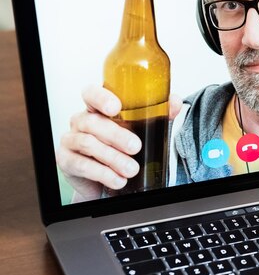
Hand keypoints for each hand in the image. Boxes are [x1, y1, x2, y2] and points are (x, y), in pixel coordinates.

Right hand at [56, 85, 182, 202]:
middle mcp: (80, 121)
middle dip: (116, 135)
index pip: (91, 94)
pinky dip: (103, 173)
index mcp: (97, 109)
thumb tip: (175, 102)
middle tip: (136, 147)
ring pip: (88, 143)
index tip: (115, 107)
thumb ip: (159, 114)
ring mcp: (70, 140)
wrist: (107, 178)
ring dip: (113, 158)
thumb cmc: (122, 146)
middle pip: (93, 122)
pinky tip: (118, 180)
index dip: (100, 97)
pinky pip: (81, 164)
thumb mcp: (142, 129)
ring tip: (132, 169)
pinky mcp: (66, 160)